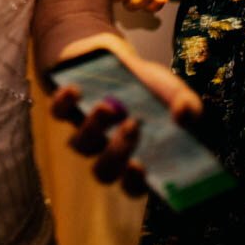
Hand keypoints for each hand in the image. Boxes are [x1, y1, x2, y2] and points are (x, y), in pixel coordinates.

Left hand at [50, 49, 200, 195]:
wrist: (113, 58)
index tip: (142, 166)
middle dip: (117, 152)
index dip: (134, 183)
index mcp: (135, 156)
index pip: (132, 187)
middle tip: (132, 126)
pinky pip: (58, 114)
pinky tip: (76, 90)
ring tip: (108, 106)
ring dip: (94, 128)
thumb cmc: (146, 85)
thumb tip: (184, 118)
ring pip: (80, 146)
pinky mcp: (63, 109)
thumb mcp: (172, 91)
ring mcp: (83, 131)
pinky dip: (63, 103)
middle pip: (104, 172)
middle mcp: (106, 151)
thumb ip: (186, 105)